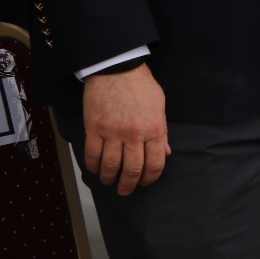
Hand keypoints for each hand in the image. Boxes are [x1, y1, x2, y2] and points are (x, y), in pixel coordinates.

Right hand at [82, 63, 169, 195]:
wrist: (117, 68)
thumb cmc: (141, 85)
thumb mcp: (159, 106)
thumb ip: (162, 131)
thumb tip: (166, 152)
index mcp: (154, 129)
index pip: (155, 163)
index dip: (151, 177)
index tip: (146, 182)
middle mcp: (135, 134)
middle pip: (133, 169)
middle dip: (130, 185)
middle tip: (126, 190)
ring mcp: (113, 132)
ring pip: (111, 166)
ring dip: (110, 179)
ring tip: (110, 182)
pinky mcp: (94, 129)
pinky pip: (93, 155)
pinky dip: (94, 166)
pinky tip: (96, 170)